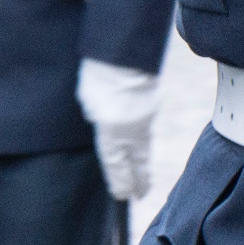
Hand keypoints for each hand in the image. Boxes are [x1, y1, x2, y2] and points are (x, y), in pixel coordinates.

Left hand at [76, 58, 159, 199]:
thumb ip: (98, 117)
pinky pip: (146, 125)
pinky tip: (141, 139)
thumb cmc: (99, 75)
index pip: (116, 164)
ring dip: (142, 159)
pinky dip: (143, 136)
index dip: (120, 182)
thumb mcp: (89, 102)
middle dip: (139, 179)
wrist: (124, 49)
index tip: (124, 195)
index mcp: (111, 132)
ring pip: (144, 144)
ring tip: (143, 174)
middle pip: (137, 161)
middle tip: (142, 194)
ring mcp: (146, 115)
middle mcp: (131, 128)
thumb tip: (106, 123)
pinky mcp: (154, 101)